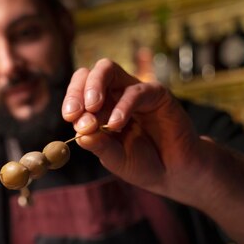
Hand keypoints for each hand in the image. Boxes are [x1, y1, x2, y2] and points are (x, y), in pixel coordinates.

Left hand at [61, 59, 206, 198]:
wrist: (173, 172)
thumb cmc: (142, 164)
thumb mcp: (114, 159)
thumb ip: (98, 145)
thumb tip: (78, 134)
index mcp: (99, 109)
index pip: (79, 92)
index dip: (71, 100)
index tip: (69, 118)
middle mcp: (115, 95)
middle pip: (90, 74)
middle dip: (78, 90)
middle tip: (75, 112)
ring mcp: (134, 92)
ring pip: (109, 70)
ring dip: (96, 87)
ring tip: (92, 110)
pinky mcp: (157, 94)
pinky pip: (136, 91)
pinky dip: (122, 106)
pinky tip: (116, 124)